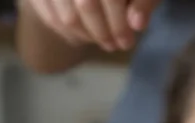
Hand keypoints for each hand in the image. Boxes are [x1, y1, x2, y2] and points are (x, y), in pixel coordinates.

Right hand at [24, 0, 160, 50]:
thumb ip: (144, 2)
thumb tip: (137, 24)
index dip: (119, 24)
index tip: (126, 43)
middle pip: (86, 5)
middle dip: (103, 33)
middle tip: (114, 46)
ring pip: (68, 17)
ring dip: (86, 35)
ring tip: (102, 40)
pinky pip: (50, 17)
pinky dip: (67, 32)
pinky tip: (83, 36)